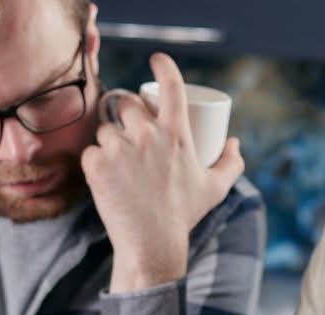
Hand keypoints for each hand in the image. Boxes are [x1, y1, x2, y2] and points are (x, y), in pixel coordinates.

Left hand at [82, 52, 244, 292]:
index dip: (163, 66)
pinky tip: (104, 176)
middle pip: (127, 104)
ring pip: (105, 129)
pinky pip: (90, 152)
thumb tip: (233, 143)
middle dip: (126, 114)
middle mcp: (147, 135)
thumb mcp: (215, 189)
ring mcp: (120, 149)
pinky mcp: (96, 165)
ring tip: (118, 162)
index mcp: (176, 133)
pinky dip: (95, 162)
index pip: (171, 86)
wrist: (151, 244)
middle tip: (129, 134)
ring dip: (109, 140)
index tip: (156, 60)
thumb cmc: (184, 216)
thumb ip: (231, 164)